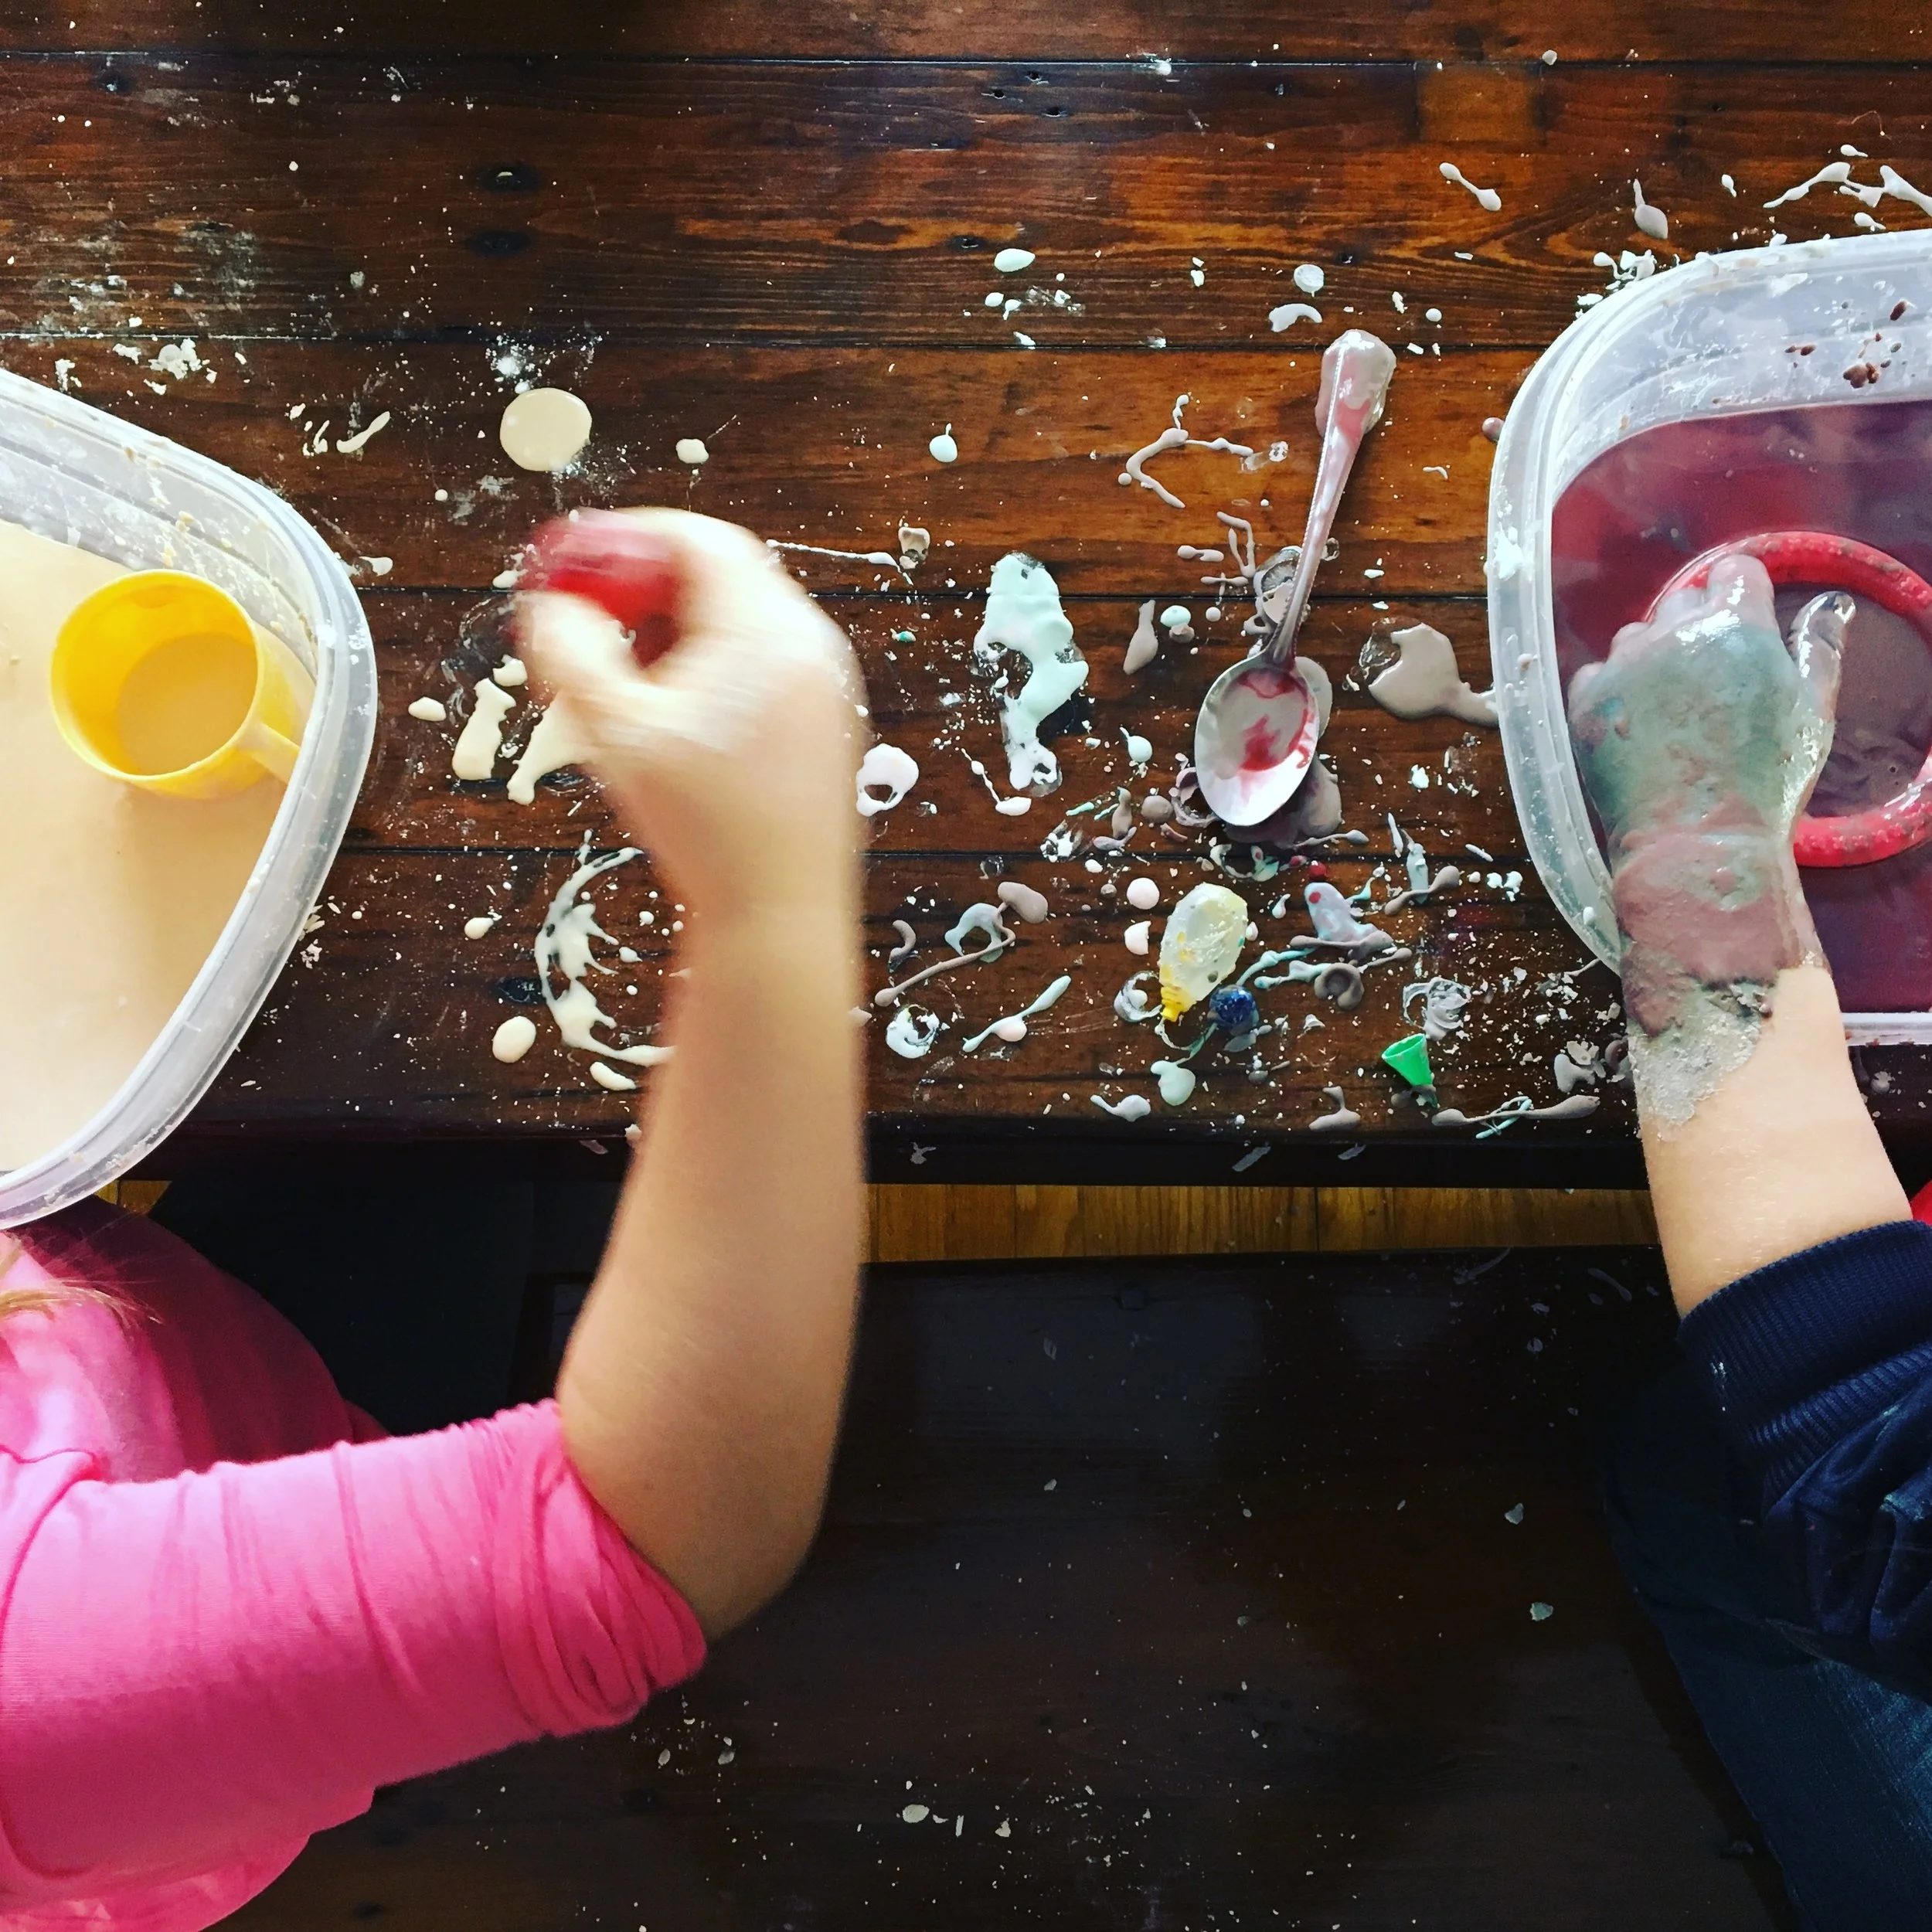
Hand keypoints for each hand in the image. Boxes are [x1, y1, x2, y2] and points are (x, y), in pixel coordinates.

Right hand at [516, 510, 864, 920]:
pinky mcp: (824, 727)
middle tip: (591, 631)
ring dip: (673, 641)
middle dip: (644, 594)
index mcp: (766, 629)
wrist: (779, 916)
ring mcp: (825, 687)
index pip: (696, 538)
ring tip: (627, 696)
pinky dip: (710, 678)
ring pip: (737, 628)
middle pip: (718, 578)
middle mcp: (809, 645)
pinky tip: (674, 734)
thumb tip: (548, 605)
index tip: (576, 566)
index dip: (625, 540)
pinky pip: (760, 671)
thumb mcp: (615, 733)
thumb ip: (570, 653)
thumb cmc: (707, 828)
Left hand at [1567, 550, 1845, 1056]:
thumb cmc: (1765, 781)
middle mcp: (1674, 633)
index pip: (1734, 573)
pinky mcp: (1587, 699)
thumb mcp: (1812, 712)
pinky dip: (1614, 693)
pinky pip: (1597, 674)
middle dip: (1697, 628)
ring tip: (1673, 714)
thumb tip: (1825, 607)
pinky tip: (1637, 729)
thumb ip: (1818, 649)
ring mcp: (1625, 665)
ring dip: (1653, 660)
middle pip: (1682, 601)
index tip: (1740, 627)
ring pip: (1636, 637)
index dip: (1739, 597)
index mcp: (1737, 625)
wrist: (1696, 842)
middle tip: (1710, 684)